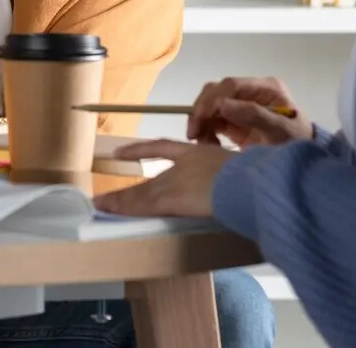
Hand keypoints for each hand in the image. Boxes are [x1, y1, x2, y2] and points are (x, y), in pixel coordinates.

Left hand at [92, 140, 238, 218]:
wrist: (251, 179)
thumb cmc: (254, 175)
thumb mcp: (244, 168)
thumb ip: (233, 176)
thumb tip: (239, 183)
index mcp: (199, 153)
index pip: (165, 148)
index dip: (142, 151)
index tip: (120, 153)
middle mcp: (183, 165)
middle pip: (150, 179)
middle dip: (130, 191)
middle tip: (107, 197)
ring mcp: (176, 182)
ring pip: (142, 194)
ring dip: (120, 202)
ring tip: (100, 205)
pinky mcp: (172, 199)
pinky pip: (143, 205)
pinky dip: (124, 207)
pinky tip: (108, 209)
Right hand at [187, 76, 312, 147]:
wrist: (305, 164)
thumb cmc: (297, 144)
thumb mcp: (280, 131)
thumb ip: (254, 115)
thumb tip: (222, 105)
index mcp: (265, 88)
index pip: (231, 85)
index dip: (212, 99)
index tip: (200, 118)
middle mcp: (251, 92)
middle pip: (216, 92)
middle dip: (202, 110)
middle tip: (193, 134)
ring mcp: (242, 106)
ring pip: (210, 105)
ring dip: (201, 122)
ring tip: (201, 142)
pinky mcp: (235, 120)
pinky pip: (212, 120)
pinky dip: (205, 130)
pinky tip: (208, 144)